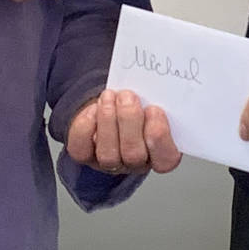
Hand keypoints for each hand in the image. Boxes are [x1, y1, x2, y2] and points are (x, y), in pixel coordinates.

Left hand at [66, 88, 181, 175]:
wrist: (111, 104)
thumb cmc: (136, 104)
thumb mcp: (152, 100)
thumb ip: (156, 99)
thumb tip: (155, 86)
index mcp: (159, 153)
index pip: (166, 160)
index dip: (160, 137)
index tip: (154, 109)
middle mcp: (134, 163)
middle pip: (134, 155)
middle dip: (129, 121)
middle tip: (128, 96)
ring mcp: (109, 163)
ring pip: (108, 154)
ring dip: (108, 120)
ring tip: (109, 96)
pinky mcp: (85, 156)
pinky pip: (82, 149)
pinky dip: (86, 126)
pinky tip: (94, 108)